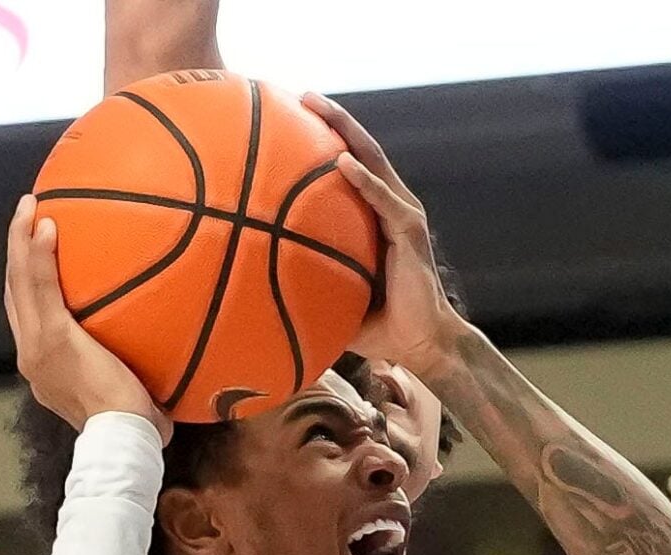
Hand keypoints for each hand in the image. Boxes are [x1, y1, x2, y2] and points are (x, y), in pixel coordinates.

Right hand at [3, 196, 168, 440]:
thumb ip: (136, 365)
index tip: (35, 252)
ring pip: (18, 283)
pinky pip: (42, 287)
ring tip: (30, 206)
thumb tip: (174, 351)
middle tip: (27, 215)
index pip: (28, 315)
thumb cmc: (135, 428)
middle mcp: (31, 355)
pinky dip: (39, 255)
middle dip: (16, 251)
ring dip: (20, 240)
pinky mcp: (53, 338)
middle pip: (15, 292)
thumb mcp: (131, 392)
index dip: (27, 280)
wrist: (123, 441)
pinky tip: (47, 225)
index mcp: (44, 366)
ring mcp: (37, 347)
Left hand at [302, 92, 461, 376]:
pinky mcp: (410, 231)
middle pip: (361, 149)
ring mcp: (403, 214)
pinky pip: (383, 200)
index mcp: (375, 214)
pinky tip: (341, 163)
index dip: (327, 138)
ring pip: (373, 161)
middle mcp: (391, 205)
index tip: (294, 116)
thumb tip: (251, 288)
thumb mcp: (332, 296)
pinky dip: (364, 180)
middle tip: (302, 95)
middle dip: (334, 119)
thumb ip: (303, 281)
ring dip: (346, 131)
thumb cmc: (375, 322)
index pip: (350, 165)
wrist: (419, 343)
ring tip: (319, 108)